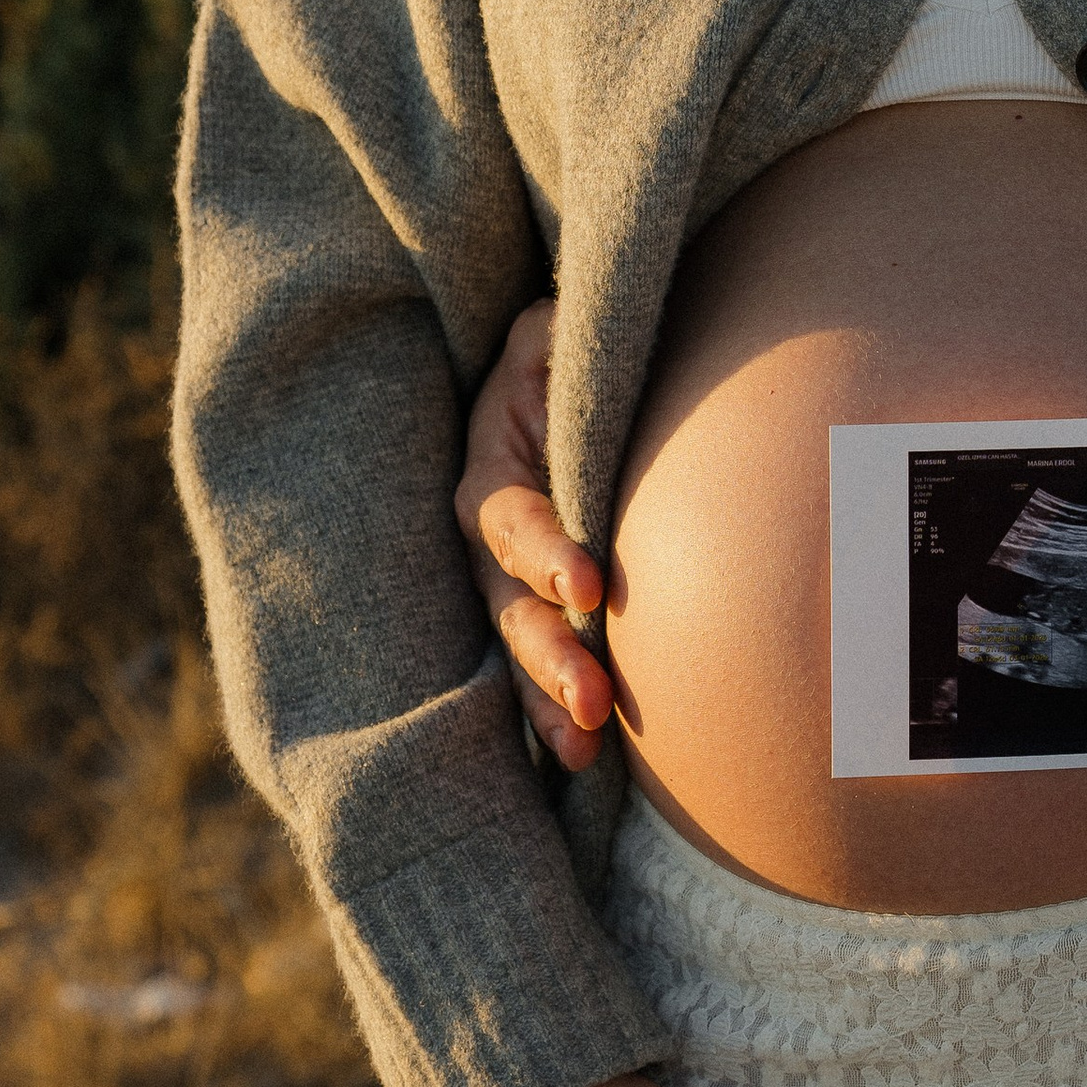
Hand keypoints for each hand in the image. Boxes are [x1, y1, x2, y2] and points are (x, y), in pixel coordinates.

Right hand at [454, 294, 610, 771]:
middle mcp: (491, 548)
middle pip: (513, 612)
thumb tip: (568, 323)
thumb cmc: (560, 362)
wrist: (563, 395)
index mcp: (491, 476)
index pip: (516, 523)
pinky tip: (590, 762)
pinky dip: (559, 717)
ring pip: (523, 656)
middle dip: (550, 658)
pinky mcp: (544, 618)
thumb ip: (557, 334)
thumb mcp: (551, 333)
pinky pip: (542, 675)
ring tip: (585, 747)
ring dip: (550, 703)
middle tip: (596, 701)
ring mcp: (513, 593)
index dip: (550, 553)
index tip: (593, 586)